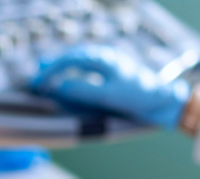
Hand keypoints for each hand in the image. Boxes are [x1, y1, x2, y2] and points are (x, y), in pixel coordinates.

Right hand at [30, 45, 190, 128]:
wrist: (164, 100)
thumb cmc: (140, 95)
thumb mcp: (108, 95)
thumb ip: (82, 90)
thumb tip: (60, 87)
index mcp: (103, 57)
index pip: (71, 59)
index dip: (52, 70)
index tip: (38, 82)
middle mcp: (104, 57)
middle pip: (72, 57)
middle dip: (52, 67)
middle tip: (35, 79)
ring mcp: (108, 64)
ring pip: (78, 62)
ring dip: (61, 69)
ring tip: (45, 77)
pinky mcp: (111, 74)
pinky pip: (86, 69)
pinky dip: (72, 74)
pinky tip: (66, 80)